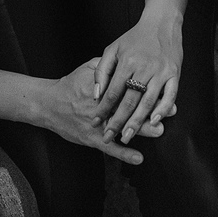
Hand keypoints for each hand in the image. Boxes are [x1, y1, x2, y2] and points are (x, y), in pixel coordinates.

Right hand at [38, 60, 163, 165]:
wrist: (49, 104)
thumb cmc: (70, 85)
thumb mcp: (88, 68)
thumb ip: (108, 65)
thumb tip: (127, 59)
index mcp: (102, 87)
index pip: (127, 87)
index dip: (146, 89)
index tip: (161, 88)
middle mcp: (100, 106)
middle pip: (129, 107)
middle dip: (150, 109)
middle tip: (168, 111)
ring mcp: (97, 124)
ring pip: (122, 127)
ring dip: (141, 130)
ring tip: (159, 130)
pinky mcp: (91, 138)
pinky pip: (110, 148)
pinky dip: (125, 154)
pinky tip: (139, 158)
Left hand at [92, 13, 182, 144]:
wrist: (161, 24)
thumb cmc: (134, 38)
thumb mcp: (113, 49)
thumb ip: (102, 71)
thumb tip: (97, 94)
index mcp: (127, 62)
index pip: (112, 92)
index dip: (103, 109)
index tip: (95, 121)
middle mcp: (143, 68)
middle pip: (129, 101)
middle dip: (118, 121)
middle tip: (110, 136)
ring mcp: (161, 72)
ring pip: (147, 102)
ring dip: (137, 122)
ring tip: (128, 136)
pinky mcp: (175, 74)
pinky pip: (170, 96)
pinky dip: (162, 110)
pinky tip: (154, 121)